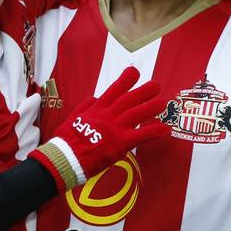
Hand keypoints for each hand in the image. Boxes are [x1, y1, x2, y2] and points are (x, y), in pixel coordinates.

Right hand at [30, 67, 166, 190]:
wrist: (65, 158)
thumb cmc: (67, 140)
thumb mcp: (73, 117)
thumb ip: (86, 106)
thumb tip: (96, 97)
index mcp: (97, 109)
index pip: (114, 90)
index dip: (125, 80)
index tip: (135, 72)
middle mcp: (107, 115)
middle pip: (129, 100)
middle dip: (144, 91)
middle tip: (156, 85)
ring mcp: (114, 128)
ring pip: (137, 114)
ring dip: (151, 107)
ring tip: (163, 102)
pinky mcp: (120, 144)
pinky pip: (140, 136)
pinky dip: (153, 132)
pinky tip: (164, 129)